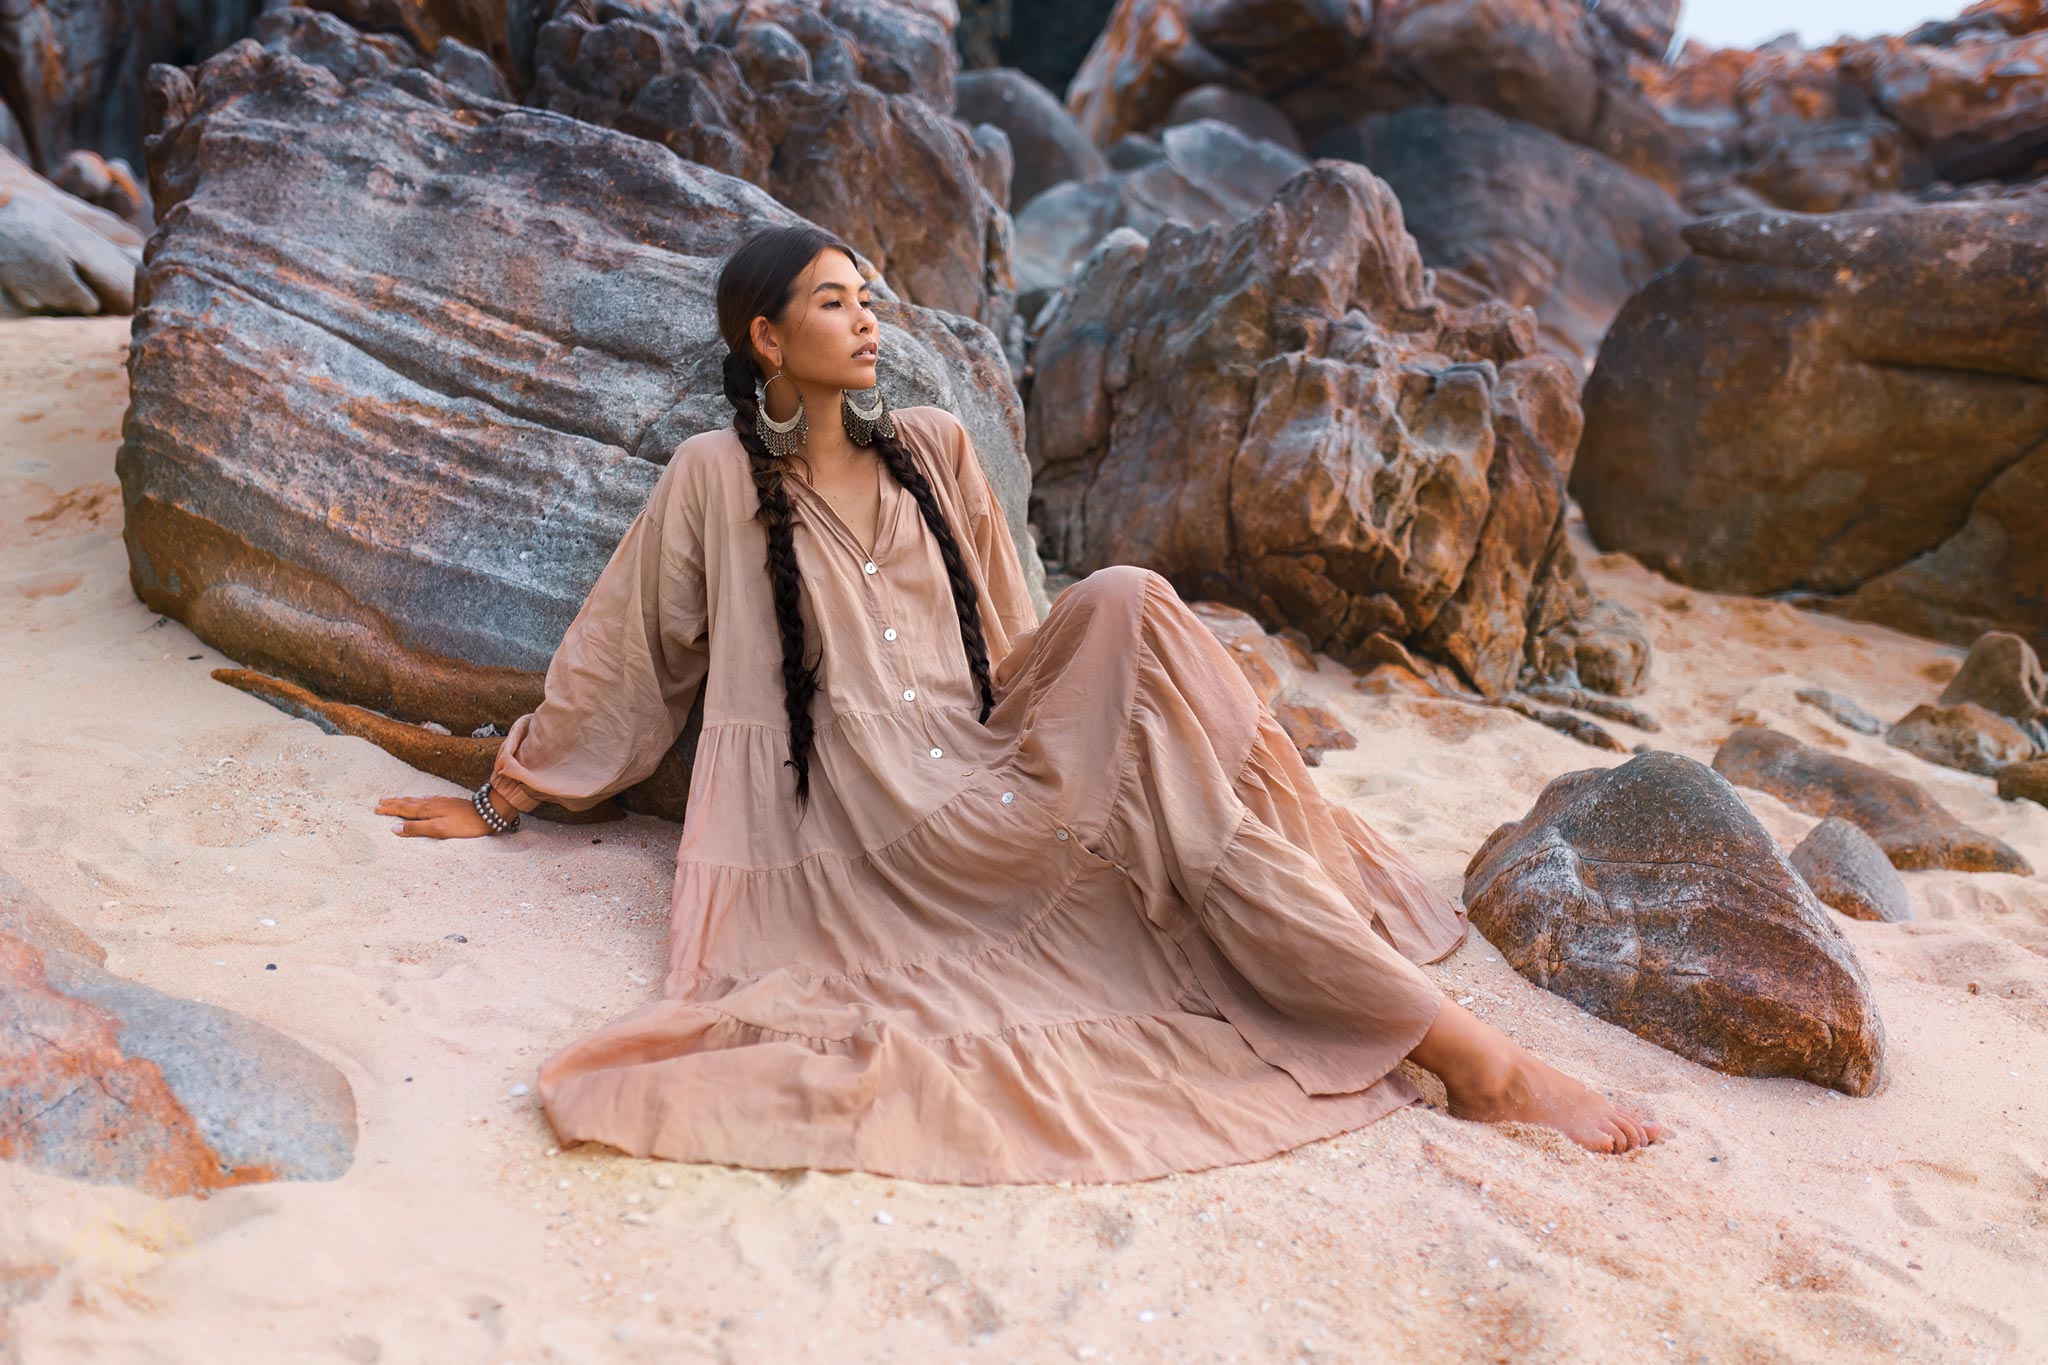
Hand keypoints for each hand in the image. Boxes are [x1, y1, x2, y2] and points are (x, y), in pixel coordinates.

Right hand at [375, 794, 492, 838]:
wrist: (487, 814)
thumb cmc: (464, 825)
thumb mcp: (439, 830)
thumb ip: (417, 829)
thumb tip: (395, 829)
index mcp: (427, 810)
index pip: (403, 810)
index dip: (389, 810)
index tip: (375, 808)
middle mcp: (431, 803)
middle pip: (408, 803)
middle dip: (393, 802)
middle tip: (380, 801)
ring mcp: (441, 802)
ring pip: (417, 800)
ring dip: (404, 800)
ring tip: (395, 798)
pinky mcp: (449, 803)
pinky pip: (428, 800)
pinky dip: (419, 799)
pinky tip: (422, 799)